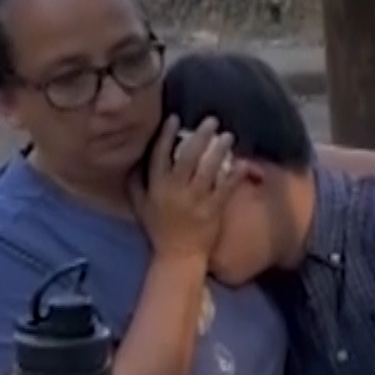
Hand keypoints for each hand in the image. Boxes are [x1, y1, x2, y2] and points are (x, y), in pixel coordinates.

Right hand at [129, 116, 239, 260]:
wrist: (178, 256)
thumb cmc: (158, 230)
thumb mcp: (139, 206)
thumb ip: (135, 183)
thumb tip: (132, 161)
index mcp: (156, 187)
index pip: (159, 155)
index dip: (167, 135)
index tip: (175, 118)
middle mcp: (175, 190)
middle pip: (188, 156)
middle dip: (200, 136)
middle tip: (211, 120)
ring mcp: (196, 199)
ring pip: (209, 169)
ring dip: (220, 150)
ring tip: (228, 136)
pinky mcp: (214, 209)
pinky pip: (225, 188)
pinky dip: (234, 174)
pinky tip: (242, 163)